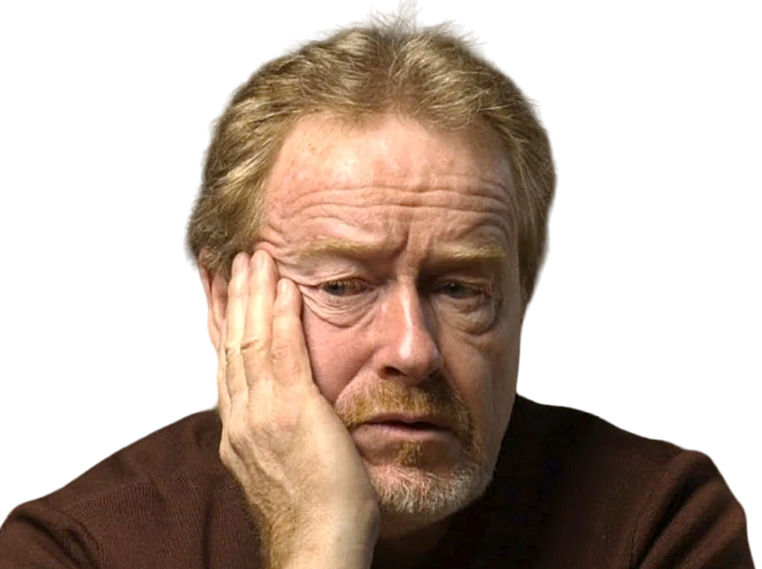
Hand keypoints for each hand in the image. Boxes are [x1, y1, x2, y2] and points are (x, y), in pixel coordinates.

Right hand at [215, 250, 379, 568]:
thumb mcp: (278, 466)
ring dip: (253, 295)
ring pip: (250, 340)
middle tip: (229, 261)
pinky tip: (284, 287)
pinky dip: (281, 315)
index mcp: (238, 429)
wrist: (317, 546)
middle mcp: (241, 416)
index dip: (218, 324)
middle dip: (230, 299)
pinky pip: (284, 351)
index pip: (223, 363)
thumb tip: (273, 411)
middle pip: (230, 343)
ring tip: (255, 259)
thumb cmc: (311, 512)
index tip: (216, 294)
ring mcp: (262, 412)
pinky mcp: (292, 410)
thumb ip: (269, 433)